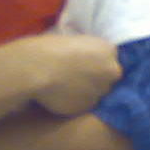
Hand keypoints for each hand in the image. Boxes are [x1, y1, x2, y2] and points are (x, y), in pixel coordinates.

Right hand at [0, 33, 122, 116]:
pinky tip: (62, 95)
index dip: (100, 64)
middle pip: (109, 79)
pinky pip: (84, 105)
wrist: (37, 67)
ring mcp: (101, 91)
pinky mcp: (89, 107)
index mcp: (109, 50)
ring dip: (87, 93)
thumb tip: (92, 63)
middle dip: (97, 80)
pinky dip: (76, 102)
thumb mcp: (78, 42)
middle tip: (78, 77)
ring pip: (97, 94)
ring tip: (67, 87)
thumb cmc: (51, 48)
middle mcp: (111, 71)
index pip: (112, 60)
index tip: (87, 65)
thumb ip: (91, 54)